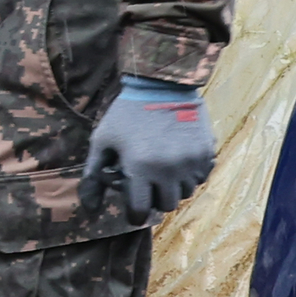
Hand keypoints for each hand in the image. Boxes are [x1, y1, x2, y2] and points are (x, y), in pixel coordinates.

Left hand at [81, 77, 216, 223]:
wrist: (162, 84)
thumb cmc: (126, 113)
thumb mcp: (102, 140)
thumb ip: (94, 176)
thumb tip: (89, 210)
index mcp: (140, 168)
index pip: (139, 211)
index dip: (134, 212)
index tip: (133, 204)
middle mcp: (168, 169)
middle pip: (165, 205)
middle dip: (154, 198)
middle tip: (148, 180)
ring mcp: (190, 161)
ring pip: (185, 193)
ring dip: (173, 187)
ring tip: (163, 168)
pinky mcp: (206, 152)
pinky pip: (201, 177)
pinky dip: (190, 174)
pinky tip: (179, 159)